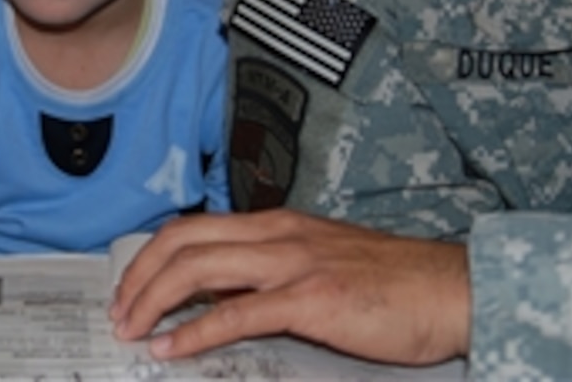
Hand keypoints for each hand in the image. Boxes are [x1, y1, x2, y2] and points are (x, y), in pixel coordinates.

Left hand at [110, 209, 467, 365]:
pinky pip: (236, 314)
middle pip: (183, 241)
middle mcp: (277, 234)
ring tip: (132, 329)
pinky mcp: (310, 300)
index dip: (152, 255)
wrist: (452, 289)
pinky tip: (173, 348)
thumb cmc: (393, 282)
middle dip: (139, 275)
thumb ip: (274, 269)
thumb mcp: (322, 260)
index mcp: (277, 223)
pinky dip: (195, 332)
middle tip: (119, 310)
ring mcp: (292, 264)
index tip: (131, 286)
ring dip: (153, 299)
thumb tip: (226, 295)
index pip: (194, 227)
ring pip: (198, 269)